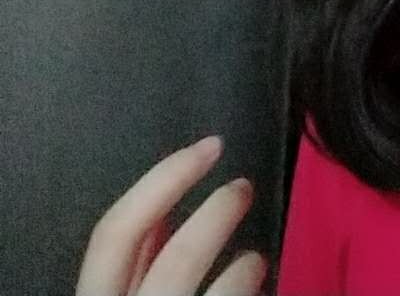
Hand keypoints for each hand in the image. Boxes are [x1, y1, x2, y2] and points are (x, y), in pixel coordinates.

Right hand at [76, 135, 267, 295]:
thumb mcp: (126, 295)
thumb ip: (139, 263)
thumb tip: (163, 214)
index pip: (114, 233)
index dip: (163, 180)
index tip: (211, 146)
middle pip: (176, 258)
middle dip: (217, 215)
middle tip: (243, 189)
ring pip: (216, 291)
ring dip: (243, 264)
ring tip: (253, 260)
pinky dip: (248, 286)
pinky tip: (259, 288)